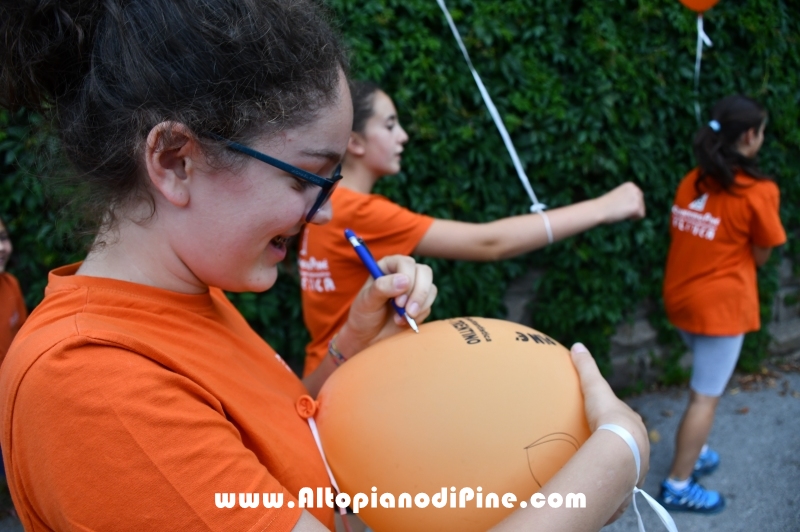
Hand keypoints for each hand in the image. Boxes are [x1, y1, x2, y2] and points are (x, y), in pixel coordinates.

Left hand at [336, 255, 436, 357]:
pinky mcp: (421, 303)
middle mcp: (404, 273)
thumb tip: (405, 281)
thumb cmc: (364, 315)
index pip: (406, 263)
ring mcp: (414, 288)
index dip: (407, 279)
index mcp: (388, 266)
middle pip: (424, 272)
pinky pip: (429, 305)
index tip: (398, 301)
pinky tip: (403, 322)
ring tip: (402, 319)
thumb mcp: (367, 301)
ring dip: (420, 306)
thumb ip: (382, 287)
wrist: (369, 336)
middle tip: (407, 311)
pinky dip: (419, 315)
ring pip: (430, 288)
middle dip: (419, 293)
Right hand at [570, 343, 648, 523]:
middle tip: (601, 446)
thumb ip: (586, 367)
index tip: (604, 421)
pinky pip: (620, 485)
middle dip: (618, 445)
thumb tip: (577, 345)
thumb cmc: (609, 416)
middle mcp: (640, 444)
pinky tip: (601, 488)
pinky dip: (613, 486)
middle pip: (628, 443)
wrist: (623, 448)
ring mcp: (637, 465)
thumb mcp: (595, 387)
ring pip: (627, 465)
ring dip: (616, 468)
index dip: (615, 419)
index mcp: (632, 423)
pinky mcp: (630, 484)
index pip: (625, 419)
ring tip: (600, 470)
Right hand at [596, 182, 645, 223]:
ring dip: (632, 213)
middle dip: (632, 209)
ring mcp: (636, 198)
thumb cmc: (605, 205)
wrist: (598, 210)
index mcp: (630, 185)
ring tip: (620, 210)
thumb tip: (636, 204)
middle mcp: (635, 189)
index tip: (619, 204)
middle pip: (642, 204)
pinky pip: (641, 215)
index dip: (630, 204)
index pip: (639, 198)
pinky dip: (633, 218)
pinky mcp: (636, 207)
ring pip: (641, 210)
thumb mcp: (619, 197)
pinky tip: (624, 214)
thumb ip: (628, 197)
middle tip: (619, 208)